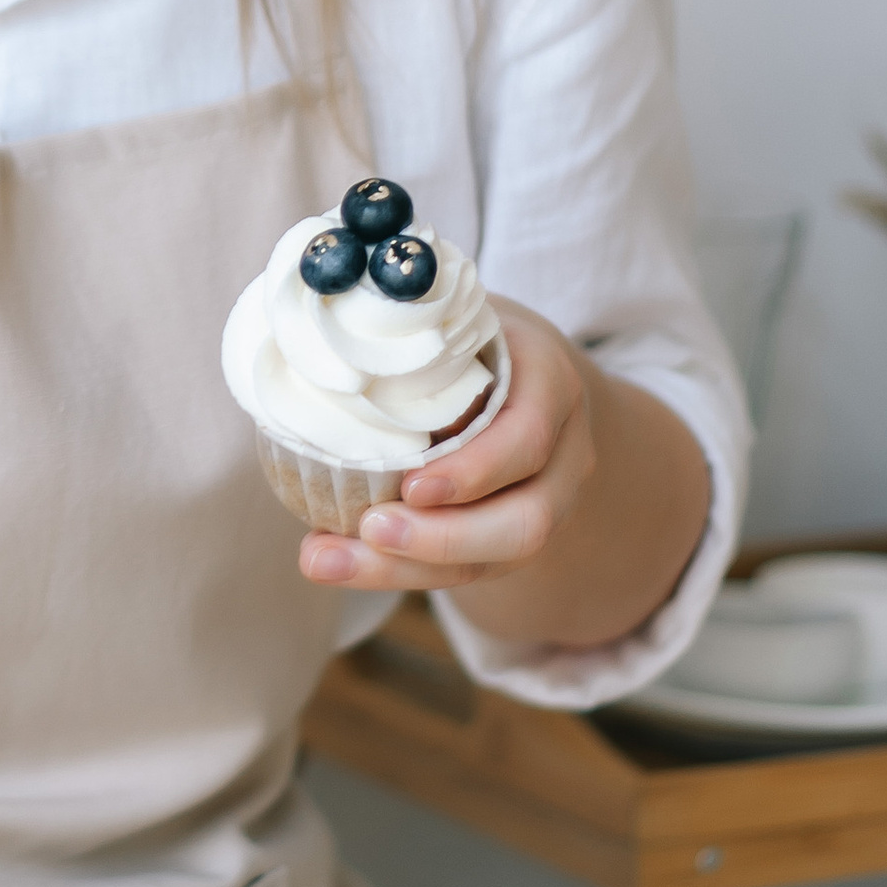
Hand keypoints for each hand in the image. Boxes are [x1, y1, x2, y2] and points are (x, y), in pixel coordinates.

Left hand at [299, 300, 599, 602]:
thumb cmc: (474, 339)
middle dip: (443, 540)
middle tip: (368, 530)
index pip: (526, 440)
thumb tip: (325, 331)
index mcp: (550, 386)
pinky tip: (337, 559)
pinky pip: (464, 570)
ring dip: (404, 569)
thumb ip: (410, 323)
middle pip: (526, 522)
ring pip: (492, 560)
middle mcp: (562, 454)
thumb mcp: (456, 316)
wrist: (530, 376)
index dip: (474, 470)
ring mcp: (542, 503)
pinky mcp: (506, 537)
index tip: (411, 485)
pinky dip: (399, 570)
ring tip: (324, 558)